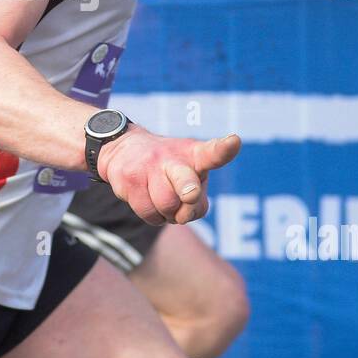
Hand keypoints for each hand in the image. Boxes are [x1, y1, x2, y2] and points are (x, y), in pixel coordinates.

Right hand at [96, 124, 240, 226]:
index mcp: (194, 155)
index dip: (223, 149)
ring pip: (166, 206)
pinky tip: (148, 200)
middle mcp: (173, 158)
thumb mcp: (190, 179)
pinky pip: (148, 213)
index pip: (212, 153)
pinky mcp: (130, 179)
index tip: (234, 141)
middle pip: (185, 181)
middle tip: (191, 195)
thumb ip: (196, 203)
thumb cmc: (168, 171)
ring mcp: (149, 167)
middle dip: (189, 191)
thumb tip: (183, 216)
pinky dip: (153, 216)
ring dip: (168, 214)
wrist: (123, 151)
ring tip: (163, 199)